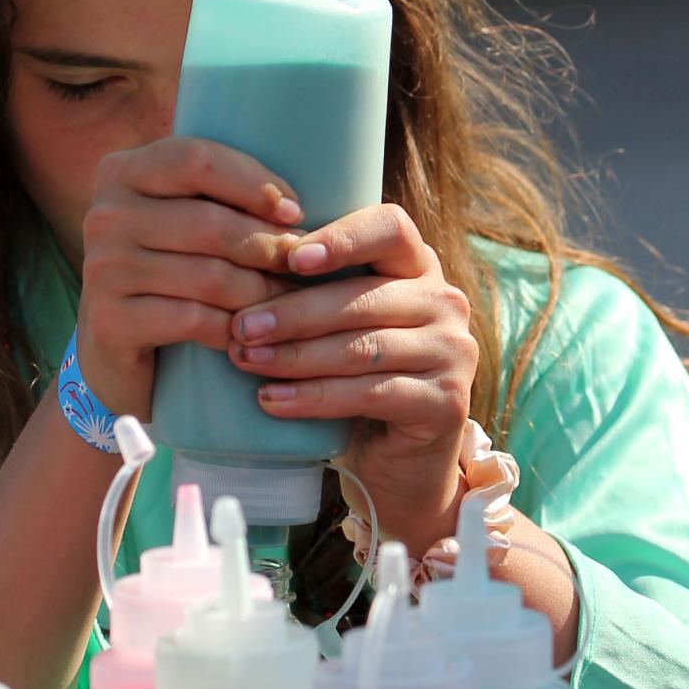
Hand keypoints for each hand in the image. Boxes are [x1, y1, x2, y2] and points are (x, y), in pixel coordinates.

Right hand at [77, 136, 304, 417]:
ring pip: (209, 276)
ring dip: (262, 292)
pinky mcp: (109, 321)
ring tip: (292, 301)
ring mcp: (102, 269)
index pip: (197, 160)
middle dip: (268, 247)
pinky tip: (253, 334)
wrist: (115, 346)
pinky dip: (234, 328)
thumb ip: (217, 193)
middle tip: (303, 265)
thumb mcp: (182, 219)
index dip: (254, 184)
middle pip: (210, 223)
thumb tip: (297, 200)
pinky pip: (193, 320)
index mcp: (122, 172)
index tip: (295, 214)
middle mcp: (104, 214)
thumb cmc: (168, 270)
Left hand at [227, 203, 478, 558]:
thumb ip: (314, 291)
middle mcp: (445, 301)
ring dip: (296, 355)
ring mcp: (453, 352)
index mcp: (419, 266)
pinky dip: (315, 397)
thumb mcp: (340, 325)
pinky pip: (370, 393)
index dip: (341, 238)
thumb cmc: (357, 378)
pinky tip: (273, 400)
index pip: (390, 227)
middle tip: (239, 327)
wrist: (401, 461)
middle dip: (293, 312)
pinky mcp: (446, 402)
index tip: (289, 257)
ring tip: (246, 361)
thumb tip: (234, 269)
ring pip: (362, 347)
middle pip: (362, 297)